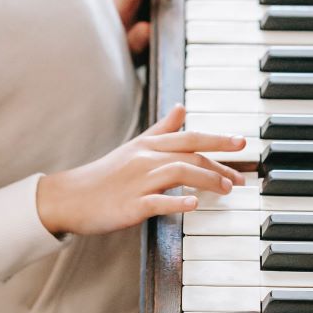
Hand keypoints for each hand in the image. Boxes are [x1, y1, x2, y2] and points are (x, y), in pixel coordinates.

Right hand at [36, 105, 246, 235]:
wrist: (70, 197)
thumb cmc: (105, 174)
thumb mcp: (135, 146)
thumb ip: (161, 128)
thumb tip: (181, 107)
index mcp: (149, 146)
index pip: (190, 137)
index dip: (218, 138)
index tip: (242, 142)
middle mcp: (146, 159)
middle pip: (190, 155)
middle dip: (220, 165)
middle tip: (241, 178)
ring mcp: (137, 181)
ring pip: (179, 172)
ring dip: (207, 180)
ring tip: (227, 190)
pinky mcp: (130, 205)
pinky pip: (157, 201)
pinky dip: (177, 201)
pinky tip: (194, 204)